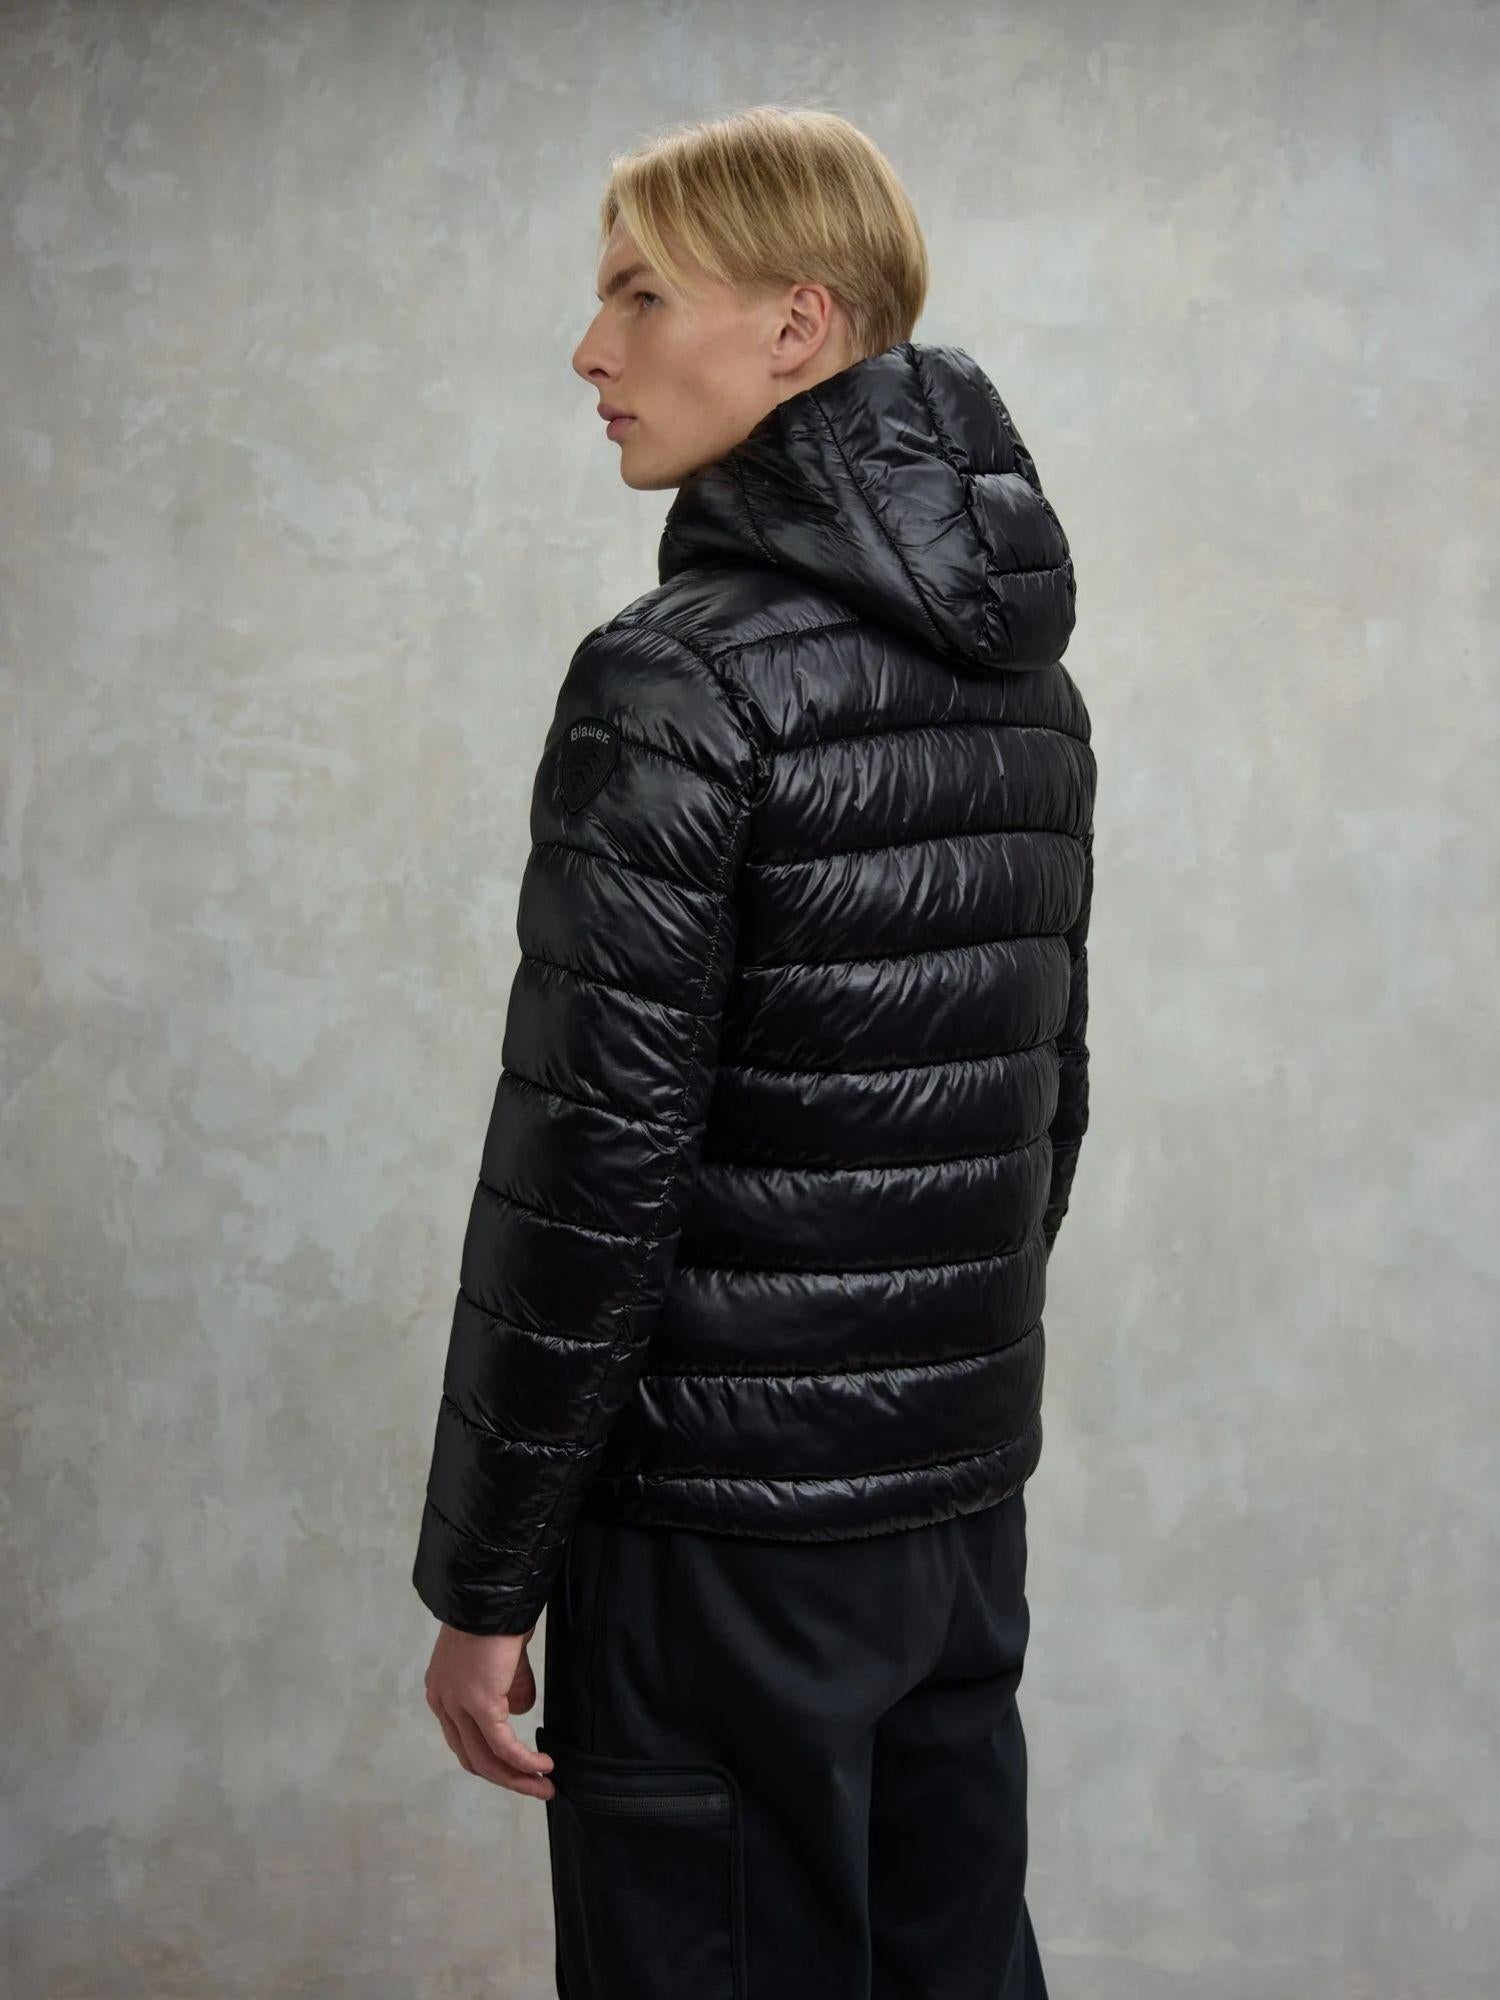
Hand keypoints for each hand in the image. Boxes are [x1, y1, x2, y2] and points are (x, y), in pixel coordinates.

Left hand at [424, 1621, 556, 1798]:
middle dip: (506, 1778)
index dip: (491, 1759)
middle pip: (473, 1758)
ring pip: (487, 1759)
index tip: (518, 1769)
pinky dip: (525, 1761)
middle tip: (535, 1786)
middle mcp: (443, 1702)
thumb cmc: (499, 1616)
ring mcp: (458, 1705)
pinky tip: (543, 1765)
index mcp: (442, 1690)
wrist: (494, 1594)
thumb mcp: (501, 1657)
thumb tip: (519, 1711)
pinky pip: (503, 1745)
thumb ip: (507, 1685)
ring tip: (544, 1785)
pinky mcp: (480, 1704)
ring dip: (518, 1777)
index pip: (463, 1739)